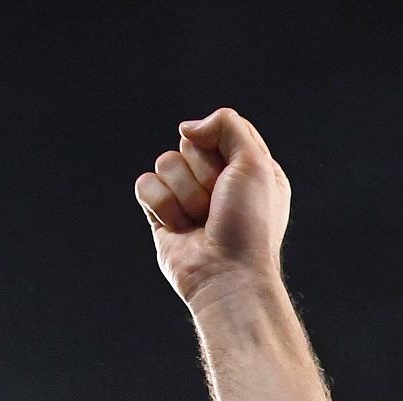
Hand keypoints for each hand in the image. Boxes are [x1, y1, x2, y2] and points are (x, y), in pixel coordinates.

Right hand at [140, 108, 291, 311]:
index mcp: (249, 169)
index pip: (223, 129)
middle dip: (204, 173)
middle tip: (219, 204)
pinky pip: (145, 184)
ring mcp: (188, 198)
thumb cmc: (250, 225)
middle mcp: (219, 181)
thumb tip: (187, 128)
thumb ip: (228, 125)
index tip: (235, 173)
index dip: (223, 146)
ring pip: (166, 163)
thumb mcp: (256, 164)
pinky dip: (162, 205)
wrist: (227, 274)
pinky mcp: (162, 215)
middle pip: (190, 144)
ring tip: (202, 220)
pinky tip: (181, 229)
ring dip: (185, 193)